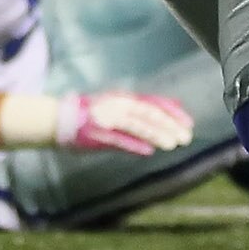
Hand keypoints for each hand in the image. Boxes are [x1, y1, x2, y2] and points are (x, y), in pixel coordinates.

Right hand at [59, 91, 195, 156]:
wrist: (60, 119)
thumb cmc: (92, 113)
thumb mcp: (118, 105)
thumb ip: (142, 108)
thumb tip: (173, 105)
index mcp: (123, 98)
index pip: (153, 103)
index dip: (172, 112)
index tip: (189, 122)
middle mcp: (117, 105)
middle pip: (148, 113)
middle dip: (169, 125)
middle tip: (186, 137)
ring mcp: (107, 119)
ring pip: (136, 125)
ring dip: (156, 134)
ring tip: (172, 144)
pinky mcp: (98, 134)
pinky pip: (119, 140)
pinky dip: (134, 145)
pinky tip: (148, 151)